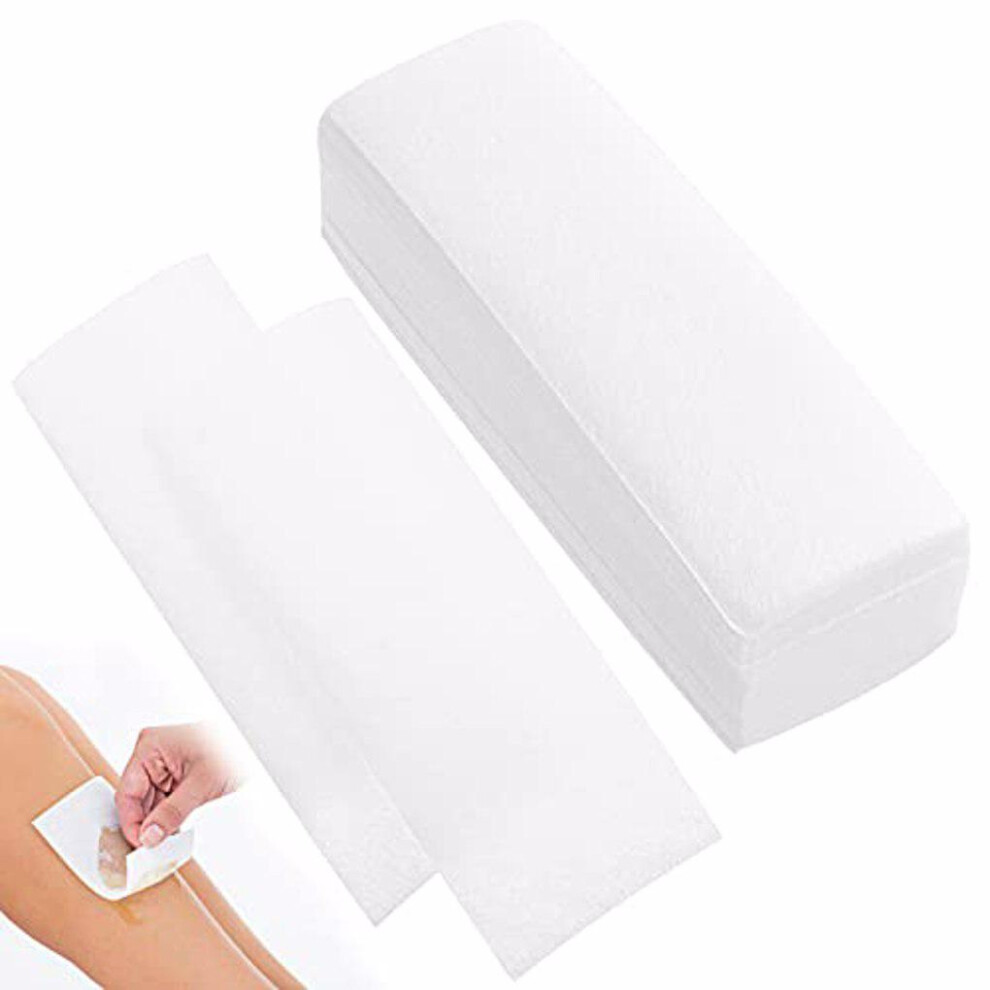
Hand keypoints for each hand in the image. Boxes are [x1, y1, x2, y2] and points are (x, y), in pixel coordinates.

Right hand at [115, 723, 242, 847]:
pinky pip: (163, 800)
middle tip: (151, 848)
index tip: (140, 844)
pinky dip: (167, 817)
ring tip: (163, 841)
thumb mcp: (201, 783)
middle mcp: (153, 754)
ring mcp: (164, 765)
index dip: (131, 822)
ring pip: (149, 802)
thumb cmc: (231, 748)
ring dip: (157, 822)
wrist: (254, 745)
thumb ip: (173, 812)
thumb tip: (150, 835)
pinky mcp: (176, 775)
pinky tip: (171, 830)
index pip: (128, 792)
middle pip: (137, 799)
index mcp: (151, 746)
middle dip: (145, 824)